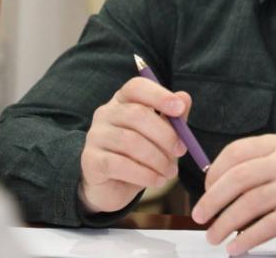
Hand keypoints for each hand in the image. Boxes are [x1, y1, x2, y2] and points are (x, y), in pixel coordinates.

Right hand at [78, 77, 191, 213]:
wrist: (114, 188)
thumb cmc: (141, 156)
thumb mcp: (161, 137)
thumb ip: (173, 119)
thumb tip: (184, 97)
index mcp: (123, 101)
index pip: (136, 87)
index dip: (159, 95)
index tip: (179, 109)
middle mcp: (105, 113)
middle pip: (137, 114)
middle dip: (165, 134)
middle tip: (181, 151)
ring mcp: (95, 136)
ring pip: (131, 141)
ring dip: (157, 159)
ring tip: (170, 172)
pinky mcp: (90, 160)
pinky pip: (120, 164)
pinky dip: (145, 174)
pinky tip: (157, 181)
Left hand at [191, 134, 275, 255]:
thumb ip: (253, 170)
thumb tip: (213, 192)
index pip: (237, 152)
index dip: (214, 173)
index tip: (205, 191)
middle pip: (240, 177)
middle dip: (213, 199)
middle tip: (200, 216)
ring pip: (251, 202)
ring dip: (226, 222)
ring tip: (214, 236)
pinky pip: (269, 225)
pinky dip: (248, 238)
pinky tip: (237, 247)